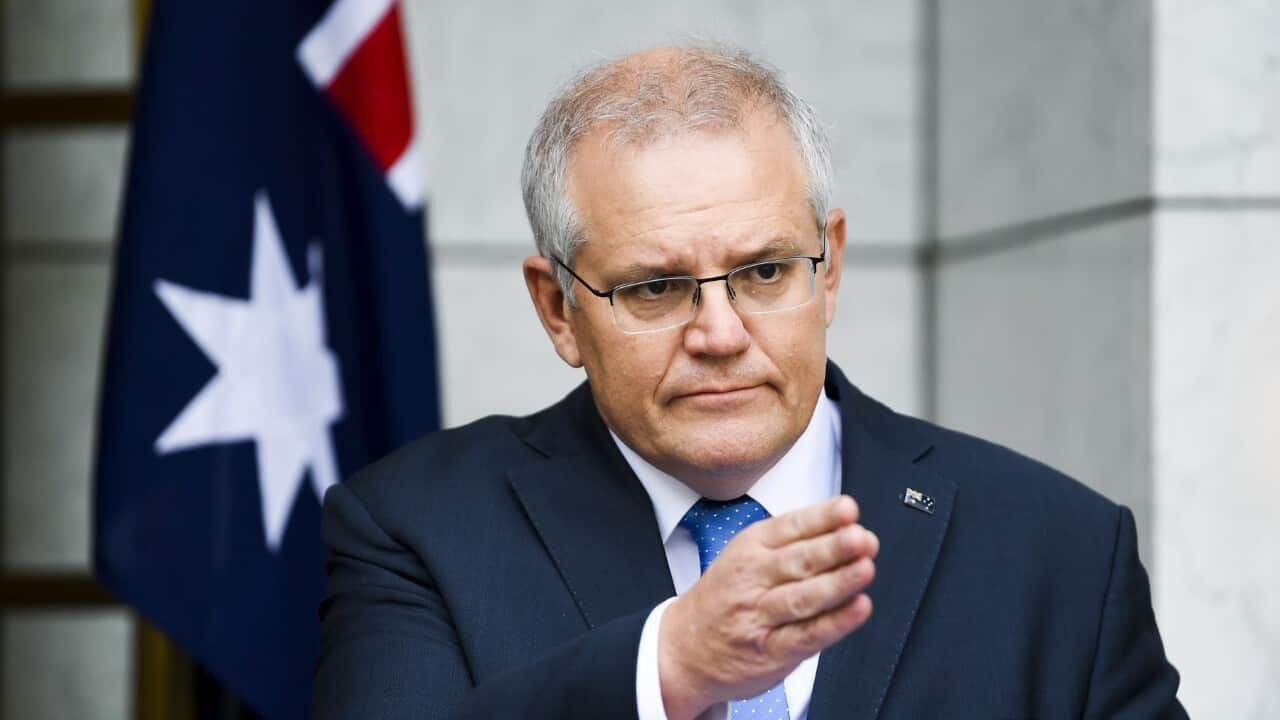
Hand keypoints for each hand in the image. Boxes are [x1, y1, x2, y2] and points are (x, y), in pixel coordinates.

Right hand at [658, 495, 877, 719]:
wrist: (683, 649)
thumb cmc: (723, 598)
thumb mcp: (745, 554)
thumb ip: (792, 540)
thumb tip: (847, 524)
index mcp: (750, 547)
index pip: (791, 527)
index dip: (822, 518)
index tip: (849, 509)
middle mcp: (753, 579)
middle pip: (798, 561)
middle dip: (833, 548)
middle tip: (861, 538)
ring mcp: (760, 616)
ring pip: (802, 597)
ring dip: (837, 583)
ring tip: (864, 568)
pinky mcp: (771, 651)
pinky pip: (806, 635)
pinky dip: (834, 623)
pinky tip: (857, 608)